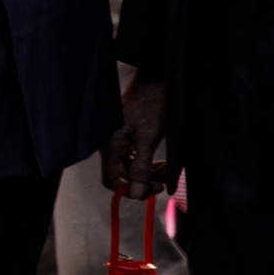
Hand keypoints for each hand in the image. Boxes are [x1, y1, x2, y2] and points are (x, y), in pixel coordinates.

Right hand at [105, 74, 170, 197]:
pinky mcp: (124, 136)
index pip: (112, 181)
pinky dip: (146, 162)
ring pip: (129, 168)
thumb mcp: (148, 139)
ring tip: (165, 166)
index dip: (132, 190)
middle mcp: (108, 145)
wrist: (154, 81)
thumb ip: (141, 168)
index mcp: (109, 146)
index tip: (153, 188)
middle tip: (164, 176)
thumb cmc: (150, 104)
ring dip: (148, 171)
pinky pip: (132, 158)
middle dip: (145, 179)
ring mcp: (116, 141)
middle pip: (122, 176)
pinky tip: (158, 159)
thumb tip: (136, 193)